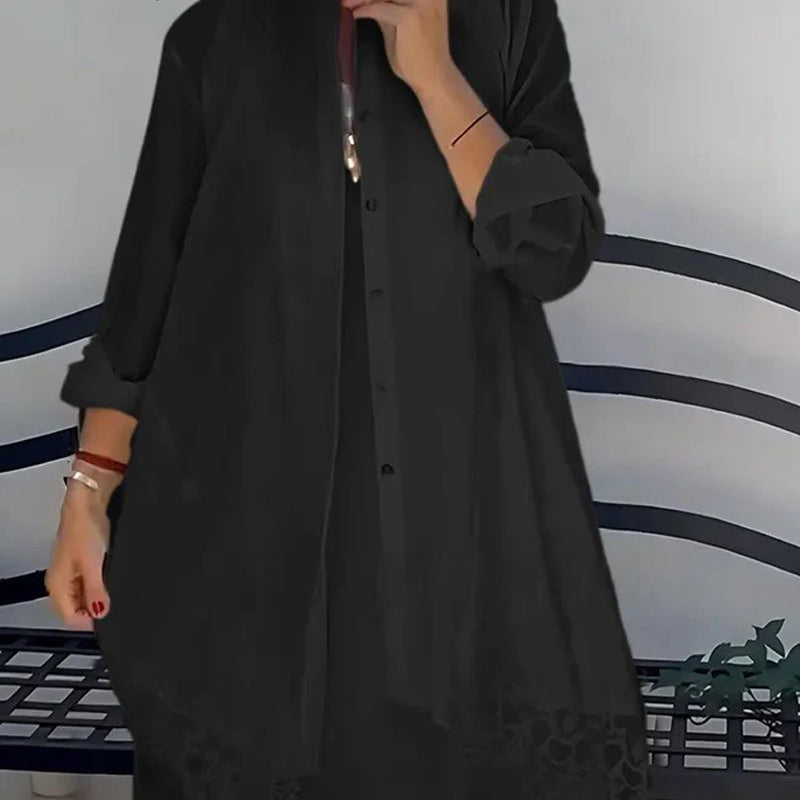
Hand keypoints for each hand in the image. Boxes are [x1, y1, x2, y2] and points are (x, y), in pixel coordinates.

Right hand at [45, 468, 119, 629]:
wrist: (90, 500)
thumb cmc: (86, 527)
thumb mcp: (94, 564)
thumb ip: (96, 591)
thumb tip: (100, 613)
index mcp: (57, 584)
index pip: (69, 618)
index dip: (90, 621)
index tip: (110, 616)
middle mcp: (62, 578)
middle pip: (76, 607)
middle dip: (94, 608)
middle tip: (113, 602)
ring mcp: (72, 568)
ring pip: (84, 594)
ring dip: (98, 595)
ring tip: (114, 587)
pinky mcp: (83, 558)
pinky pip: (91, 580)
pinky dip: (101, 582)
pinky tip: (111, 575)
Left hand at [342, 0, 454, 95]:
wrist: (434, 77)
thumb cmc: (419, 55)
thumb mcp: (401, 24)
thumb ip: (387, 8)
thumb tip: (368, 0)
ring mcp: (421, 2)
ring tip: (347, 4)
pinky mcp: (410, 17)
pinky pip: (380, 8)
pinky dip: (365, 10)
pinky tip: (355, 14)